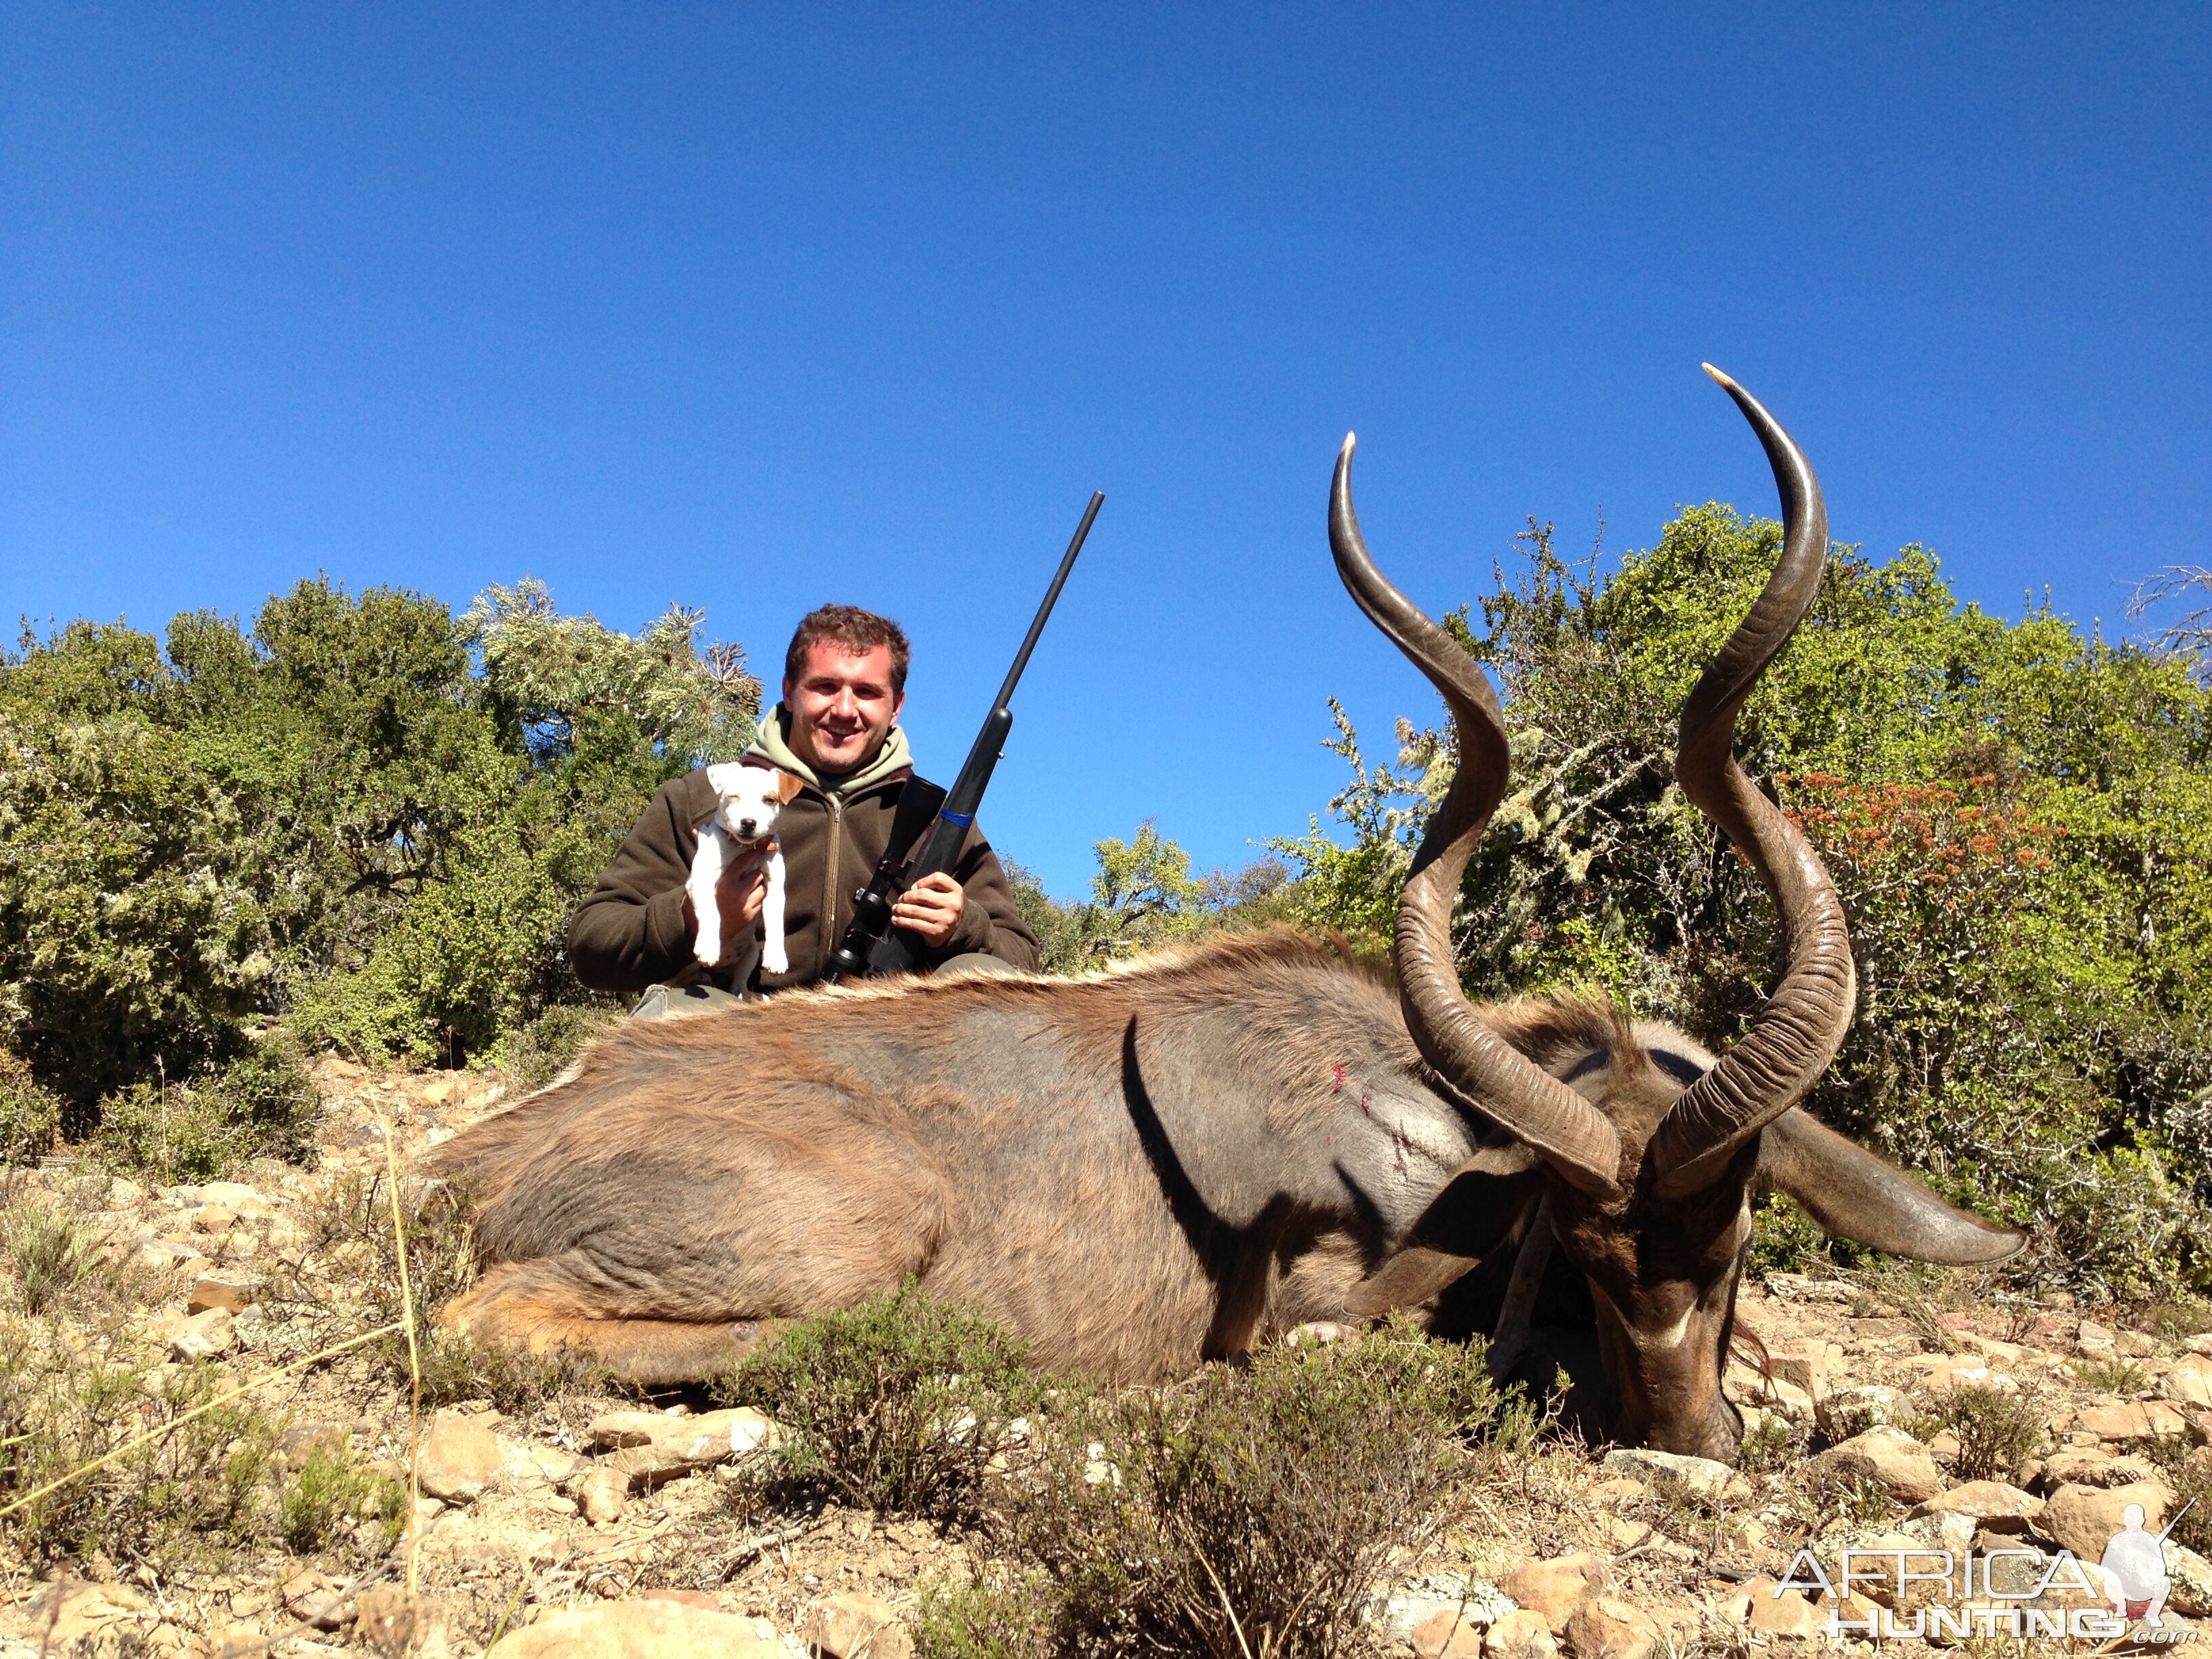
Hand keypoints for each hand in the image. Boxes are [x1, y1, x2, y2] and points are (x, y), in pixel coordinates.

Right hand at [682, 841, 772, 966]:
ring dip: (759, 882)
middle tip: (754, 865)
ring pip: (762, 885)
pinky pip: (762, 898)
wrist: (705, 931)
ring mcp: (747, 905)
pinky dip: (759, 893)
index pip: (744, 862)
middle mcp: (738, 894)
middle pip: (758, 873)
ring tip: (751, 880)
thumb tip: (698, 830)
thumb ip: (703, 855)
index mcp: (725, 883)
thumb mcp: (698, 878)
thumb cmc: (700, 901)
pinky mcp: (752, 914)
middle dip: (756, 869)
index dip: (753, 852)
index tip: (758, 845)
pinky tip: (751, 893)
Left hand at [891, 871, 965, 948]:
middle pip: (923, 894)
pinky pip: (914, 924)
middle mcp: (952, 904)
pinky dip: (902, 921)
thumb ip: (934, 886)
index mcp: (956, 891)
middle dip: (907, 897)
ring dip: (901, 909)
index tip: (913, 888)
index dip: (922, 881)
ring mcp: (944, 919)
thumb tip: (912, 889)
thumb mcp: (947, 893)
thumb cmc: (946, 907)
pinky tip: (896, 920)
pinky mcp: (936, 931)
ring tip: (896, 909)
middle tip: (900, 899)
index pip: (937, 878)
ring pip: (915, 910)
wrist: (956, 930)